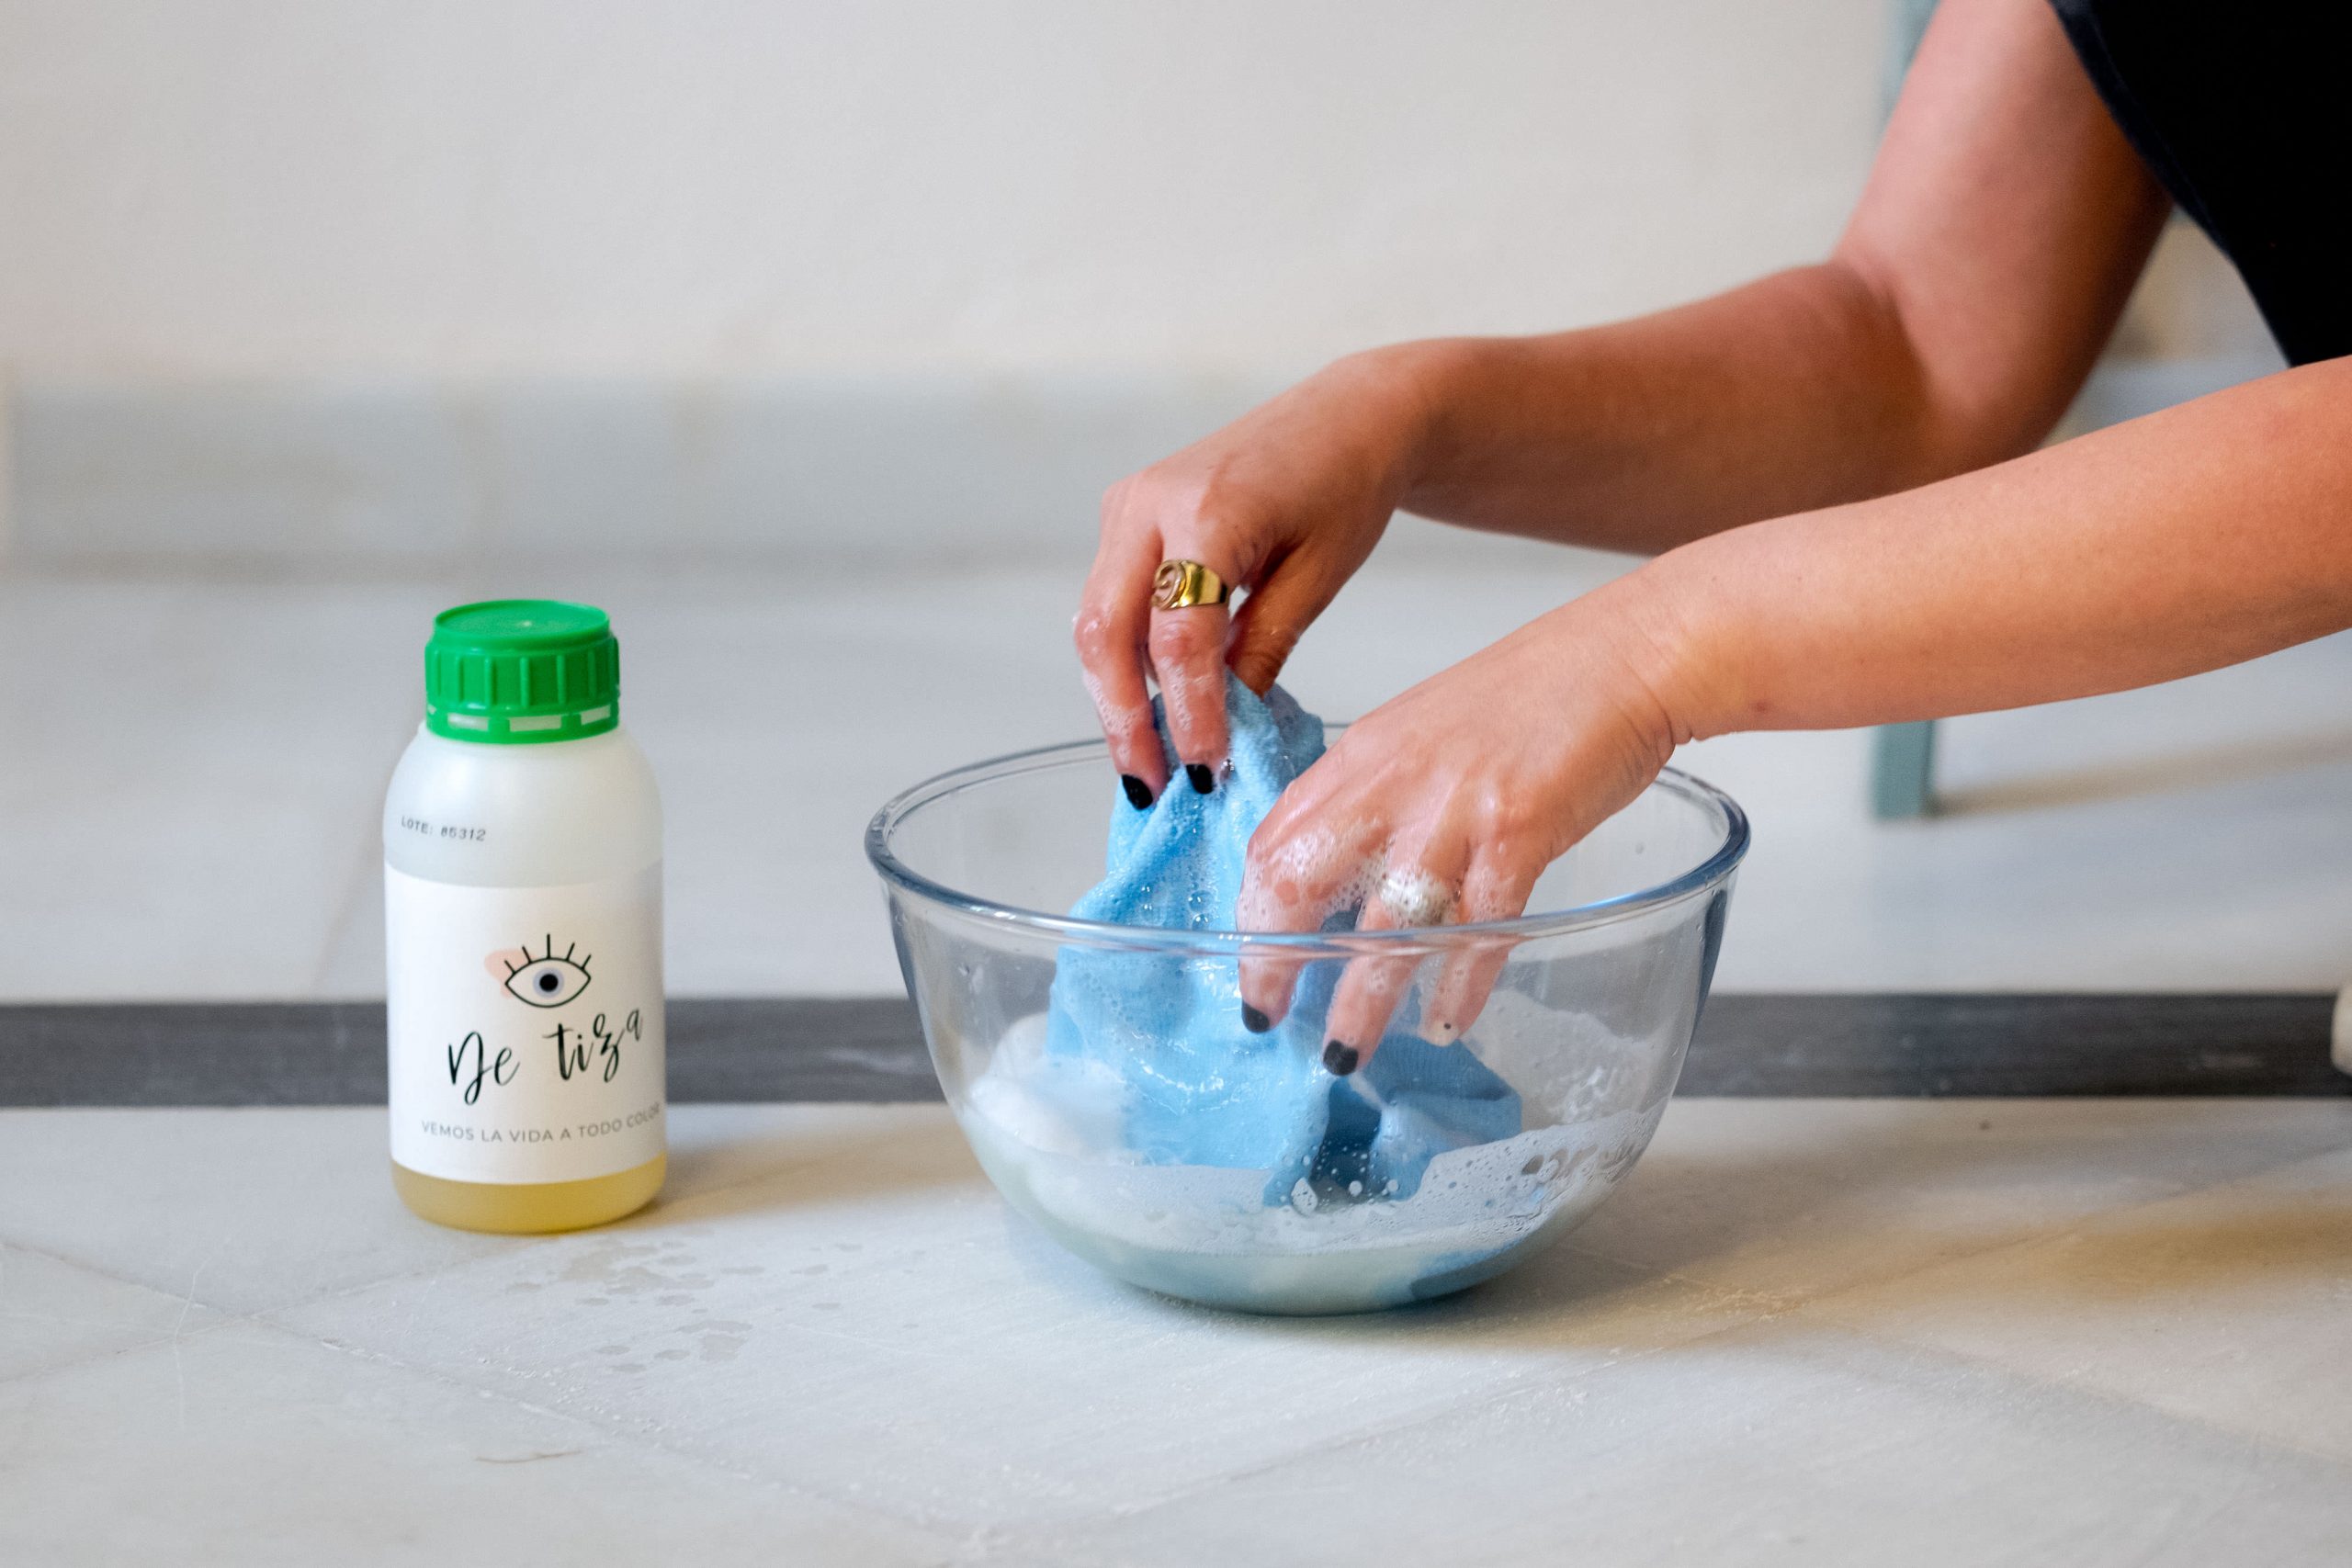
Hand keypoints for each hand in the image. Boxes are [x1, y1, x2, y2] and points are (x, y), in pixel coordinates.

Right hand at [1075, 351, 1433, 804]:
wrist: (1350, 413)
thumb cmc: (1349, 485)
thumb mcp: (1320, 577)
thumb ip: (1262, 648)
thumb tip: (1222, 726)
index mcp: (1207, 510)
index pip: (1177, 637)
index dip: (1188, 713)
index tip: (1207, 771)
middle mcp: (1148, 502)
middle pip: (1106, 632)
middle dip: (1123, 718)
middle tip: (1151, 784)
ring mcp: (1129, 504)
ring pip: (1097, 622)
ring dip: (1117, 696)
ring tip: (1150, 760)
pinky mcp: (1128, 515)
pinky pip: (1113, 600)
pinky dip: (1129, 658)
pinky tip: (1157, 706)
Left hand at [1235, 582, 1690, 1073]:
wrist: (1624, 656)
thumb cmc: (1534, 697)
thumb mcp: (1422, 733)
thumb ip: (1374, 793)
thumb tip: (1337, 865)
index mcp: (1363, 755)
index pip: (1275, 837)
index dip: (1251, 907)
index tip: (1247, 958)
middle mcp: (1393, 782)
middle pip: (1300, 879)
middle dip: (1274, 959)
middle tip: (1268, 1017)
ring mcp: (1454, 810)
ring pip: (1383, 924)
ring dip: (1359, 1000)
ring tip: (1346, 1052)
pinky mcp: (1519, 833)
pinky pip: (1478, 929)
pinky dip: (1460, 984)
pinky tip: (1449, 1019)